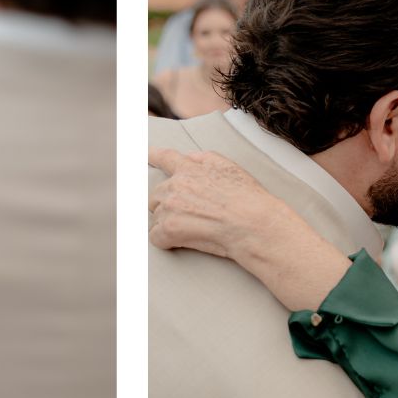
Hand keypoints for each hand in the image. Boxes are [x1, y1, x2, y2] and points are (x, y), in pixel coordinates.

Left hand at [148, 147, 297, 259]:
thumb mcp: (230, 167)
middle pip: (157, 195)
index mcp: (190, 168)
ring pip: (157, 217)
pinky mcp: (169, 228)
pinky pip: (156, 237)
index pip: (165, 158)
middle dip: (168, 205)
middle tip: (191, 216)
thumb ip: (205, 160)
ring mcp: (170, 206)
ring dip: (170, 224)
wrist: (255, 223)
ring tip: (195, 229)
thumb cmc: (249, 199)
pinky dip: (167, 241)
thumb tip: (190, 158)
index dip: (153, 157)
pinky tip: (185, 242)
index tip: (143, 155)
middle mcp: (176, 185)